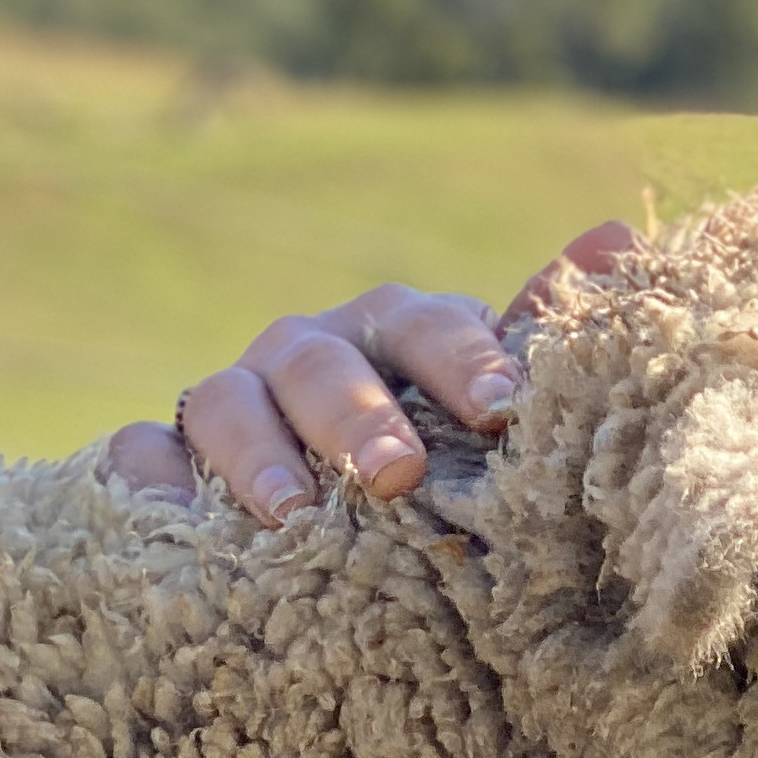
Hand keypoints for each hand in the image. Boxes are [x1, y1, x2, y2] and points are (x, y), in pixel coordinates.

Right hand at [104, 222, 641, 521]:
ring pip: (224, 401)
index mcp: (395, 335)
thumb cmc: (438, 448)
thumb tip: (619, 233)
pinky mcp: (159, 460)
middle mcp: (308, 355)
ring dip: (257, 454)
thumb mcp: (491, 401)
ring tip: (291, 517)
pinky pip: (137, 455)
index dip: (461, 358)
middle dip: (357, 416)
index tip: (499, 408)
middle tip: (397, 474)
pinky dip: (151, 483)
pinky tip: (174, 525)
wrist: (338, 519)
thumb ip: (541, 335)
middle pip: (322, 362)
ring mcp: (227, 401)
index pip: (427, 326)